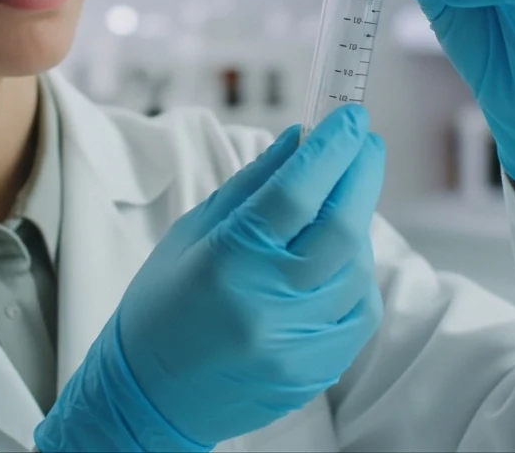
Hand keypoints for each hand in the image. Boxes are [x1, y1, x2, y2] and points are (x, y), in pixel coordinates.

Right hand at [34, 105, 385, 451]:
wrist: (150, 397)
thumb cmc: (162, 305)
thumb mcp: (192, 232)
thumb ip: (251, 186)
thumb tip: (300, 139)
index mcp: (227, 262)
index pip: (296, 194)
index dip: (331, 149)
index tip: (351, 117)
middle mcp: (266, 305)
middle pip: (341, 228)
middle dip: (360, 175)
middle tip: (363, 143)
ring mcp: (297, 344)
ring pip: (357, 268)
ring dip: (356, 226)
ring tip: (337, 205)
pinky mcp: (317, 371)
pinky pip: (359, 309)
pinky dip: (356, 275)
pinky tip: (336, 259)